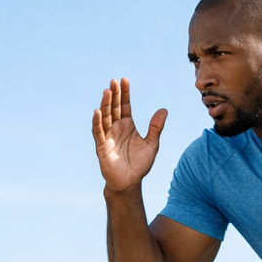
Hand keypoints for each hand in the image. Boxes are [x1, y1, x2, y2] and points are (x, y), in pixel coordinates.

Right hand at [92, 78, 166, 192]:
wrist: (130, 182)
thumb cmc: (139, 164)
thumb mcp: (152, 144)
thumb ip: (156, 127)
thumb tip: (164, 110)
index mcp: (127, 125)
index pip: (124, 105)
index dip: (124, 93)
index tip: (124, 80)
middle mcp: (116, 128)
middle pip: (114, 107)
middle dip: (113, 94)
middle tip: (113, 81)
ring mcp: (108, 136)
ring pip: (105, 117)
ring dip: (105, 104)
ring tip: (107, 91)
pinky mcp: (101, 146)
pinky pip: (98, 132)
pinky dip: (97, 122)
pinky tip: (98, 112)